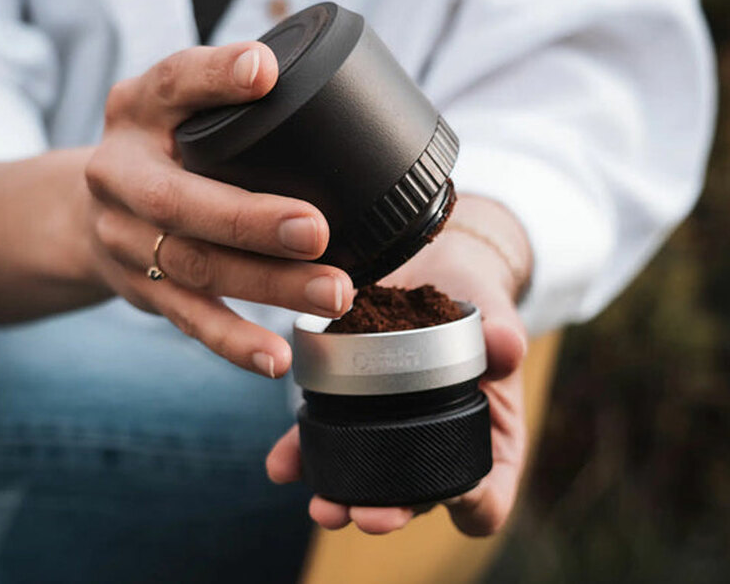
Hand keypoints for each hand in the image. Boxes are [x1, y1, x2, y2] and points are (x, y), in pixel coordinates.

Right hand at [82, 43, 353, 377]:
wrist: (87, 213)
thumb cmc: (161, 153)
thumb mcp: (176, 110)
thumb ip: (229, 104)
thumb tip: (334, 102)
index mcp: (137, 110)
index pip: (172, 83)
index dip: (215, 78)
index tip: (264, 72)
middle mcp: (120, 173)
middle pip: (182, 201)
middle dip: (251, 219)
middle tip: (316, 229)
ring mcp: (126, 239)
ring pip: (196, 267)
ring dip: (268, 286)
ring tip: (334, 294)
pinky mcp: (142, 290)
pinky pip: (189, 320)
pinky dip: (235, 342)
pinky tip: (278, 358)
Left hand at [266, 195, 531, 534]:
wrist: (433, 274)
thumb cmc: (476, 302)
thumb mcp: (494, 314)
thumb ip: (501, 333)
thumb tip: (507, 344)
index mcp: (485, 440)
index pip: (488, 495)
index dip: (475, 504)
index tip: (456, 497)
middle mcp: (434, 447)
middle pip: (416, 499)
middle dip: (389, 512)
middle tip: (367, 516)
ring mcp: (390, 432)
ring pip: (365, 479)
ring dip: (340, 497)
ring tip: (323, 506)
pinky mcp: (350, 406)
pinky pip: (325, 439)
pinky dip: (302, 454)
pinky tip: (282, 463)